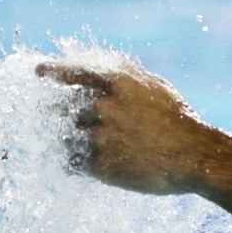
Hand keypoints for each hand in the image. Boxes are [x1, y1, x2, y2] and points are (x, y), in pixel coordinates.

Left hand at [36, 61, 204, 194]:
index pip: (73, 71)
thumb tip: (97, 68)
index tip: (38, 71)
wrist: (193, 156)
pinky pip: (70, 161)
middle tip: (51, 116)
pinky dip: (71, 161)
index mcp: (117, 83)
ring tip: (76, 144)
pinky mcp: (98, 164)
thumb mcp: (154, 85)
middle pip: (61, 106)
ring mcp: (98, 135)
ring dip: (64, 138)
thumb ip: (124, 75)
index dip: (52, 71)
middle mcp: (103, 106)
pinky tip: (79, 163)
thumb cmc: (177, 119)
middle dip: (54, 110)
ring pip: (63, 135)